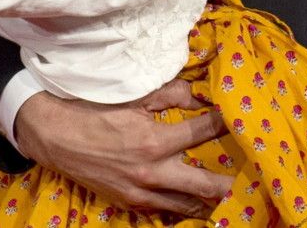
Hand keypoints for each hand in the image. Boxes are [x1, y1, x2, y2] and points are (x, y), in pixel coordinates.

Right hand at [15, 79, 230, 216]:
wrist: (53, 135)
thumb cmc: (94, 110)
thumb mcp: (135, 95)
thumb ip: (173, 94)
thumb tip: (201, 95)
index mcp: (156, 142)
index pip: (205, 132)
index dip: (227, 123)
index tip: (244, 119)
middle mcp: (152, 173)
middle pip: (205, 185)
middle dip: (229, 183)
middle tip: (252, 177)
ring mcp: (140, 192)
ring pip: (186, 206)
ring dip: (208, 201)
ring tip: (230, 196)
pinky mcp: (128, 202)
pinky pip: (162, 212)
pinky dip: (181, 208)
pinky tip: (195, 204)